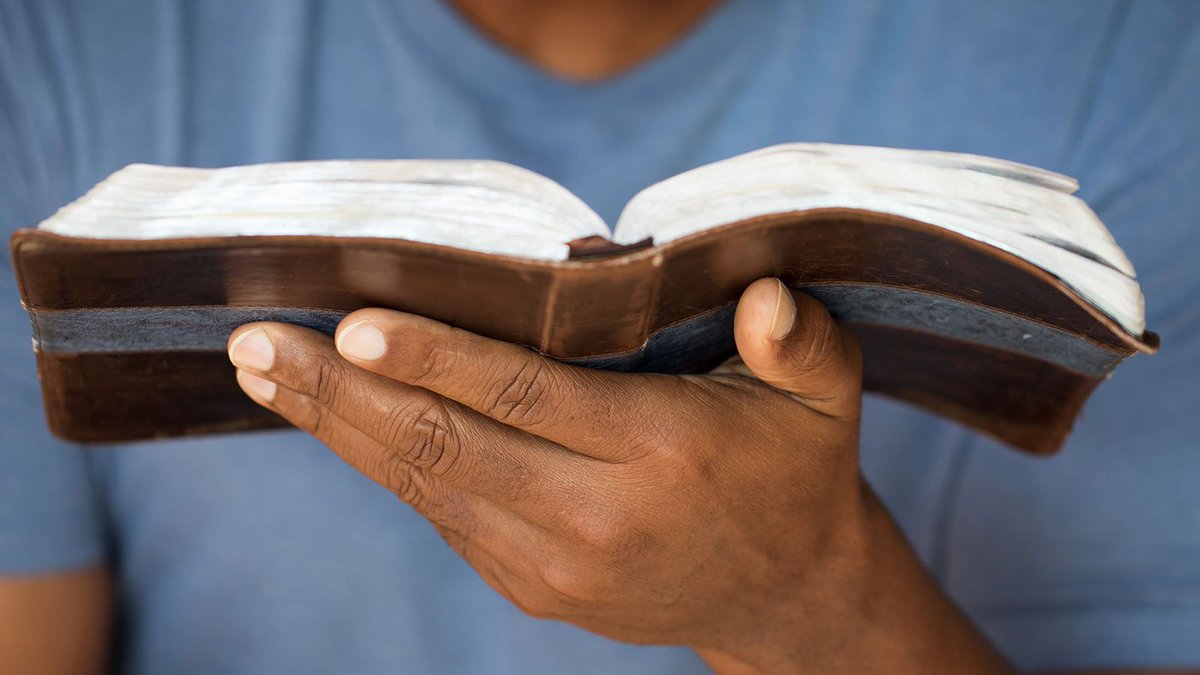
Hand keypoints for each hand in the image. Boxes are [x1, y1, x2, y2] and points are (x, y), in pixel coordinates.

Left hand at [227, 278, 1009, 672]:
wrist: (784, 594)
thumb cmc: (794, 469)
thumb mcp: (823, 398)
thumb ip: (800, 343)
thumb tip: (763, 295)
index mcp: (662, 455)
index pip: (529, 398)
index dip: (439, 358)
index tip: (355, 322)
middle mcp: (598, 518)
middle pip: (448, 447)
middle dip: (343, 394)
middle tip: (256, 344)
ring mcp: (557, 565)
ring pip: (427, 487)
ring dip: (339, 428)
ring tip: (265, 374)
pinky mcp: (534, 586)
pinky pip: (444, 516)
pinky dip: (383, 463)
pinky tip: (335, 419)